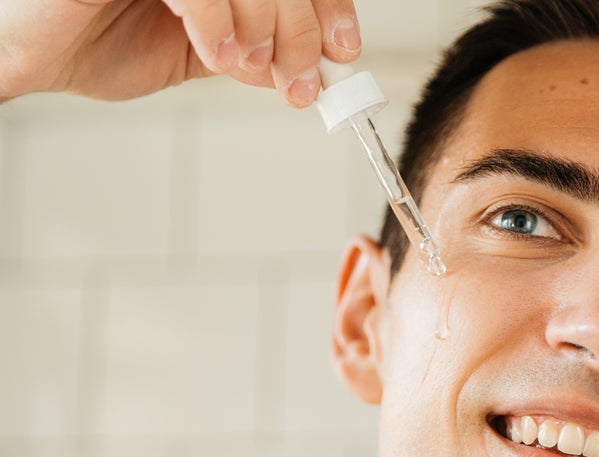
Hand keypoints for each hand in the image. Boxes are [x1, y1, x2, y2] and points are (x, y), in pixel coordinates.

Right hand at [0, 0, 360, 106]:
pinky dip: (219, 21)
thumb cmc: (95, 43)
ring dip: (265, 28)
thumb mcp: (197, 56)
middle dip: (301, 30)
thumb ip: (251, 54)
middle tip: (302, 82)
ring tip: (251, 71)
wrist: (28, 57)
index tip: (343, 49)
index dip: (327, 5)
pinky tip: (218, 55)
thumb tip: (308, 69)